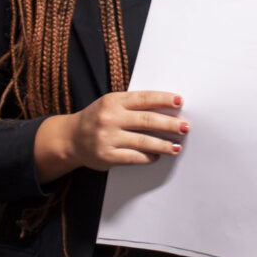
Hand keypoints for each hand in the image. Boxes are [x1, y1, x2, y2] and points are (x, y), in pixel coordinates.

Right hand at [34, 90, 184, 181]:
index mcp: (113, 101)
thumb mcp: (111, 104)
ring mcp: (108, 138)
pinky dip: (148, 157)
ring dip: (164, 144)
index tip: (180, 102)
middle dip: (170, 124)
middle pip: (147, 120)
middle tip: (185, 127)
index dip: (163, 99)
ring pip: (143, 141)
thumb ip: (133, 105)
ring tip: (177, 146)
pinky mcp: (107, 156)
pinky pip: (133, 157)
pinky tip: (157, 156)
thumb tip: (167, 108)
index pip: (144, 99)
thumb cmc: (97, 118)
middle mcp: (110, 118)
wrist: (70, 138)